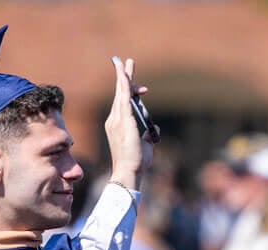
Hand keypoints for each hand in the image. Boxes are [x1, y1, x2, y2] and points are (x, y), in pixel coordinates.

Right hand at [104, 56, 154, 189]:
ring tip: (126, 62)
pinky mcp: (123, 122)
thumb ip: (147, 133)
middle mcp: (114, 120)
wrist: (128, 171)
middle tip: (126, 61)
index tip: (140, 86)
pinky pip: (124, 100)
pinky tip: (125, 76)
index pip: (122, 103)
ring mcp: (117, 121)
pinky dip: (125, 87)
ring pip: (121, 93)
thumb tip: (153, 127)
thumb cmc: (136, 161)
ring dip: (124, 77)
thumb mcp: (145, 144)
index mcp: (117, 125)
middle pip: (120, 94)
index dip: (130, 91)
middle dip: (123, 76)